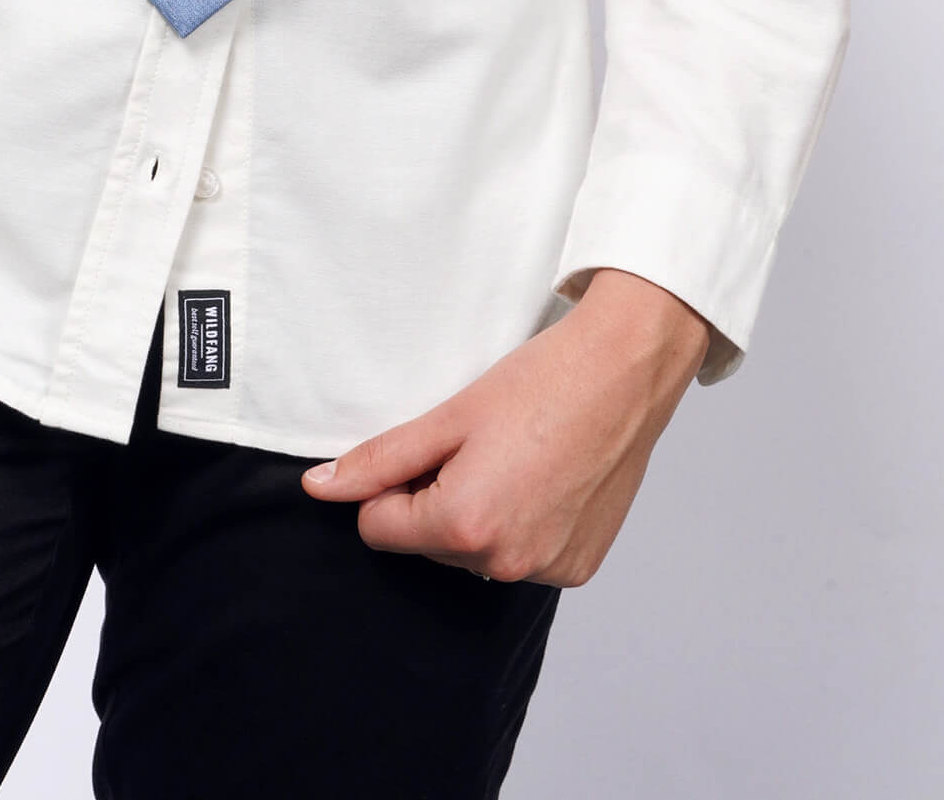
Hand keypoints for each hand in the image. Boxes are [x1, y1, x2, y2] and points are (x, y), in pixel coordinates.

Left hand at [300, 268, 713, 586]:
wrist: (625, 373)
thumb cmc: (541, 383)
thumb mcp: (448, 416)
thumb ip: (377, 460)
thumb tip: (318, 488)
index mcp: (466, 526)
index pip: (378, 529)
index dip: (391, 485)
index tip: (430, 447)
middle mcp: (506, 564)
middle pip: (428, 543)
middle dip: (436, 499)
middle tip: (478, 445)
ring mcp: (547, 571)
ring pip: (474, 552)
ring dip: (479, 515)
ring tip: (515, 458)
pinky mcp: (579, 568)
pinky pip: (522, 556)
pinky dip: (521, 524)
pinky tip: (543, 479)